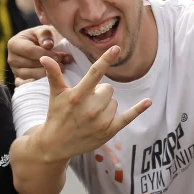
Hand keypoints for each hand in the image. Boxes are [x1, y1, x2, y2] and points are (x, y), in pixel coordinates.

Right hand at [8, 25, 70, 81]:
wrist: (43, 47)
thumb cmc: (43, 38)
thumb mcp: (45, 31)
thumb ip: (45, 35)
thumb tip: (48, 45)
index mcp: (14, 44)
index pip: (30, 51)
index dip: (45, 54)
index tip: (58, 56)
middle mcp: (11, 59)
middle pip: (30, 65)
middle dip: (48, 65)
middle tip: (62, 64)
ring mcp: (15, 71)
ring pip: (31, 76)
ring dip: (47, 74)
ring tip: (61, 69)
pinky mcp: (20, 81)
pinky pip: (28, 86)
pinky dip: (38, 84)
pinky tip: (49, 81)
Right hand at [37, 45, 151, 160]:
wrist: (55, 144)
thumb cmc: (56, 115)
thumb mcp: (55, 95)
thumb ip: (54, 74)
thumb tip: (45, 57)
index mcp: (77, 96)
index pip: (94, 74)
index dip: (106, 60)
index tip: (117, 48)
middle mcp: (90, 109)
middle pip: (108, 89)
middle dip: (100, 93)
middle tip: (86, 103)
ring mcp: (101, 121)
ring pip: (114, 102)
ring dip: (106, 105)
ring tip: (91, 114)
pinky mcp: (109, 131)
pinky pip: (128, 117)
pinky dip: (138, 109)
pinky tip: (148, 101)